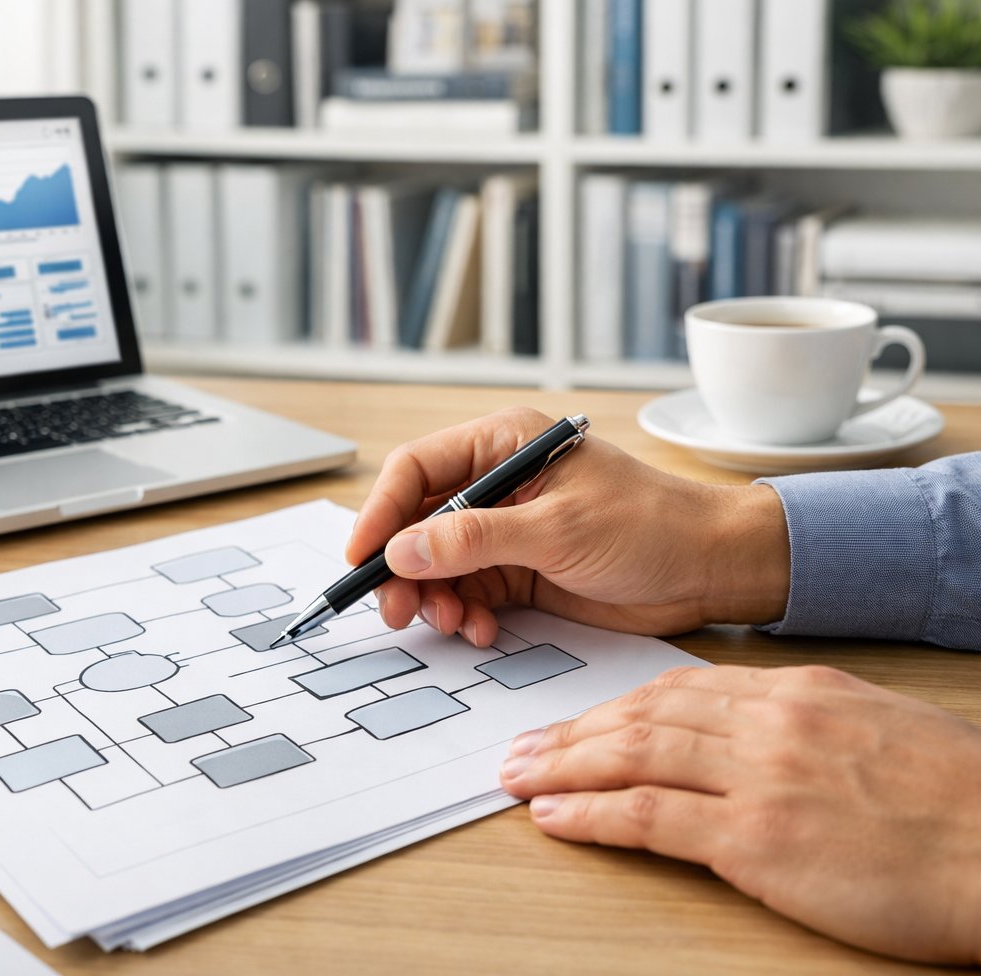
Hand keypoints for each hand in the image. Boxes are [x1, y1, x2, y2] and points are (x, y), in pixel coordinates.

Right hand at [346, 408, 790, 644]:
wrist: (712, 569)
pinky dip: (465, 615)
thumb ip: (476, 539)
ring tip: (452, 624)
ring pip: (437, 564)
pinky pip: (467, 593)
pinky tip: (482, 630)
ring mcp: (506, 529)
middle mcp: (497, 482)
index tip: (362, 558)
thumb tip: (402, 550)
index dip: (381, 512)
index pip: (417, 470)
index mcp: (503, 444)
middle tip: (398, 611)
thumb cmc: (652, 526)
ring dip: (434, 598)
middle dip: (403, 568)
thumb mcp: (559, 529)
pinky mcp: (519, 570)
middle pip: (417, 522)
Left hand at [498, 665, 980, 964]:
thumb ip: (804, 724)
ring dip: (561, 766)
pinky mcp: (758, 839)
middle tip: (520, 747)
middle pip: (641, 716)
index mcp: (798, 693)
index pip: (677, 690)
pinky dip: (592, 814)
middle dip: (570, 733)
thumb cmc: (961, 802)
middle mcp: (769, 723)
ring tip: (516, 777)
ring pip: (632, 755)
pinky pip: (649, 816)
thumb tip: (745, 733)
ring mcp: (761, 778)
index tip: (574, 724)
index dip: (612, 708)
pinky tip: (555, 817)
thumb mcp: (877, 730)